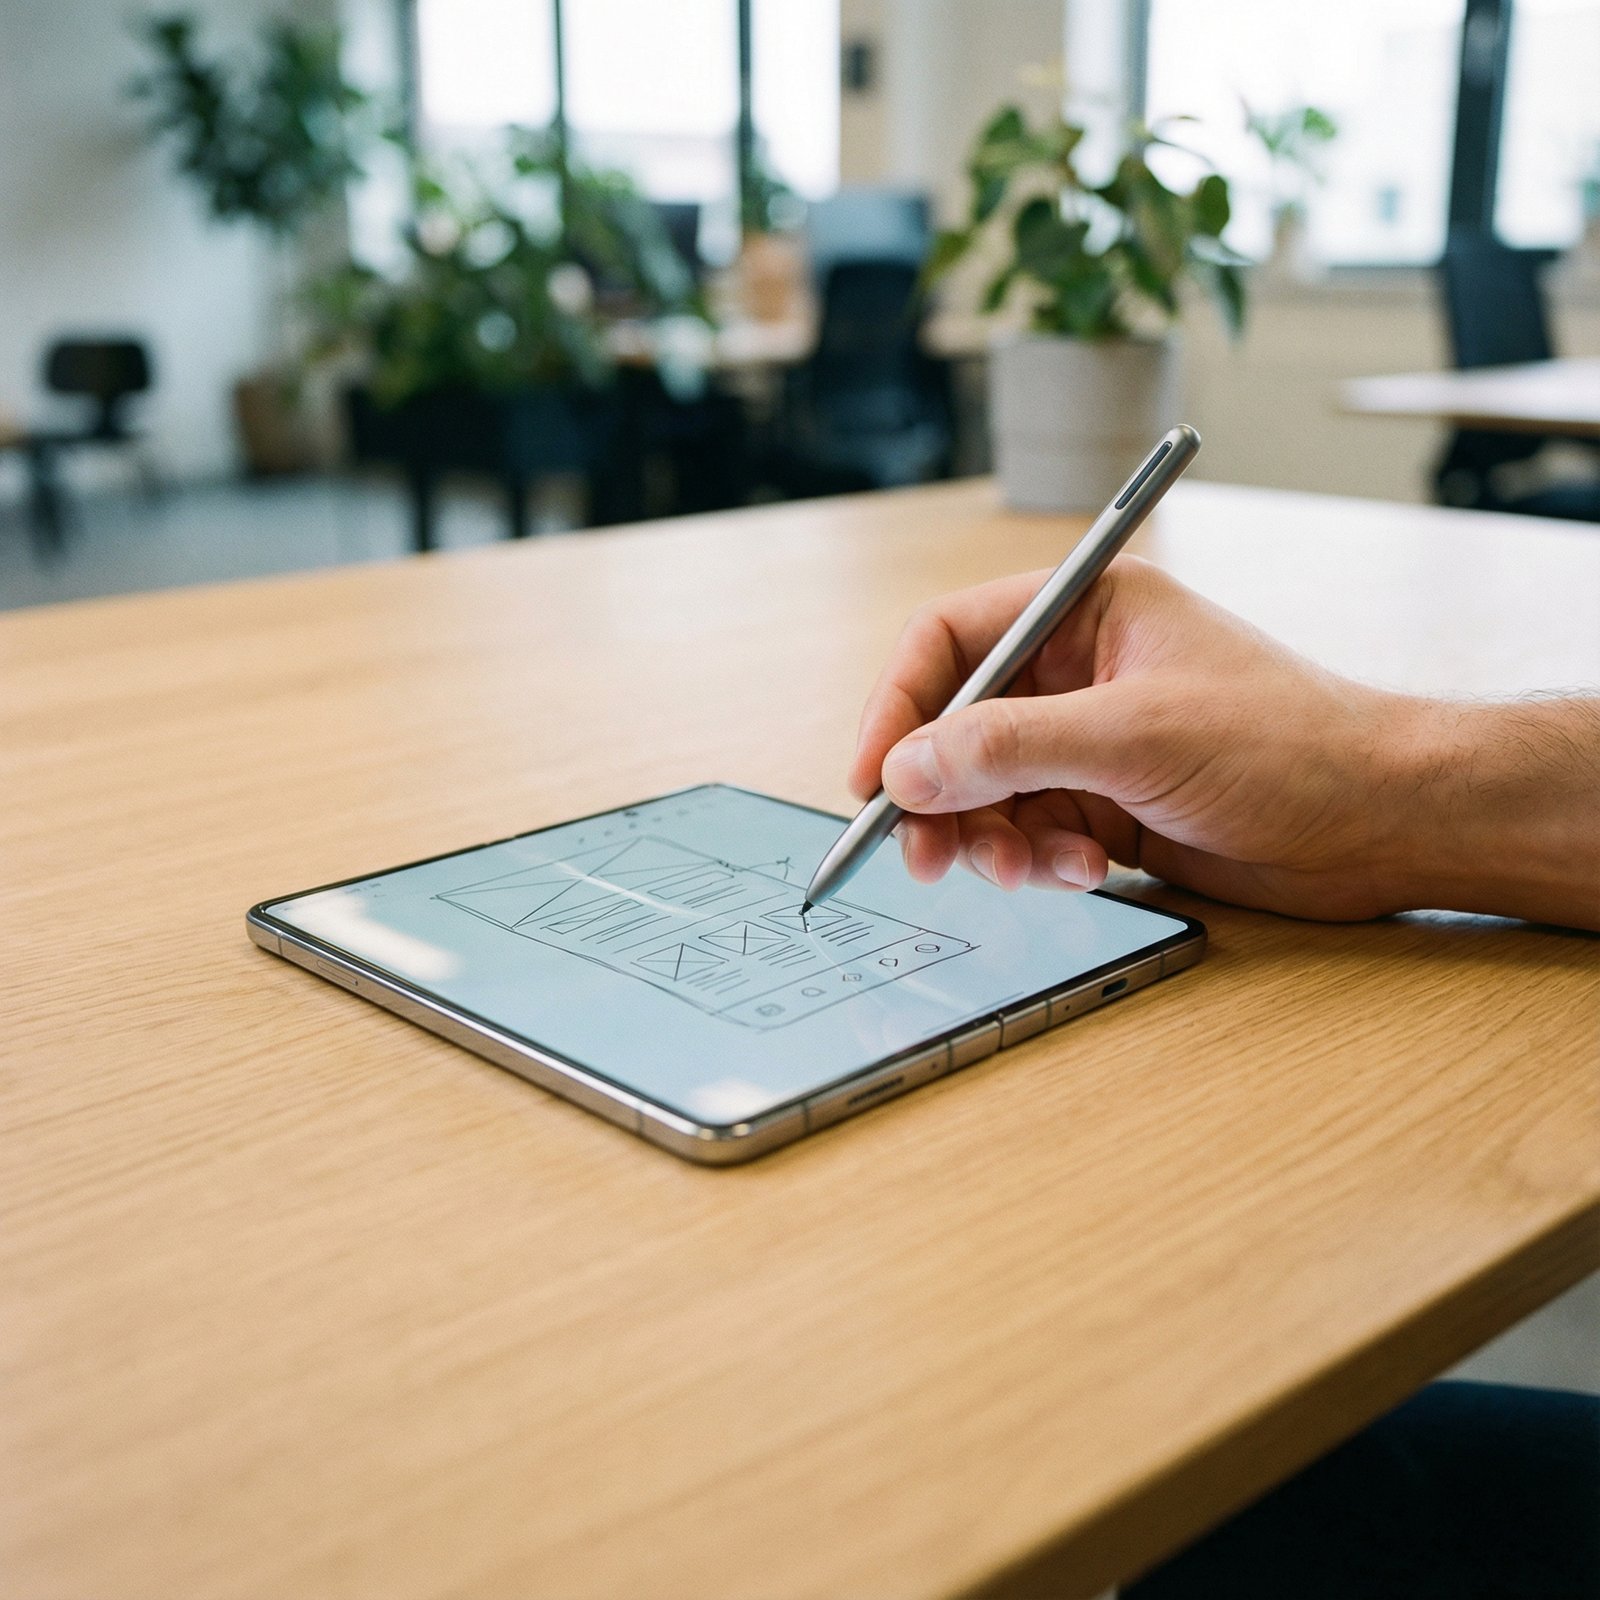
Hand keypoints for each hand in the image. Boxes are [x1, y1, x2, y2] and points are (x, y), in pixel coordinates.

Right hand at [851, 556, 1599, 926]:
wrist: (1382, 821)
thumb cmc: (1289, 744)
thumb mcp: (1136, 734)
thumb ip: (1011, 748)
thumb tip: (907, 769)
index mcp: (1085, 612)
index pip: (950, 640)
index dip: (899, 704)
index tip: (873, 775)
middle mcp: (1078, 672)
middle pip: (956, 724)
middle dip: (938, 792)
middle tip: (926, 854)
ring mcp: (1090, 741)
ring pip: (987, 789)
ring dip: (988, 837)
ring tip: (1019, 870)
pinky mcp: (1107, 804)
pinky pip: (1030, 831)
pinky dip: (1037, 859)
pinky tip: (1082, 870)